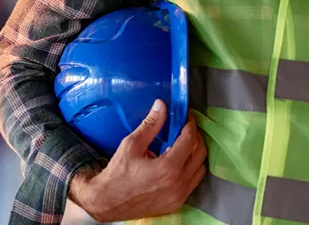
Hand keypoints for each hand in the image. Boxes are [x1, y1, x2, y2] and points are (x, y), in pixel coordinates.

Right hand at [69, 100, 206, 222]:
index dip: (189, 125)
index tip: (186, 117)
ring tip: (183, 144)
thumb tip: (161, 106)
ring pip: (200, 168)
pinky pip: (193, 182)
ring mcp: (180, 195)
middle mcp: (178, 183)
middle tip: (185, 128)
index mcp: (168, 167)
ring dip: (195, 153)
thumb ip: (150, 125)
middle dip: (195, 137)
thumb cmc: (117, 174)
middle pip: (200, 153)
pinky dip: (191, 169)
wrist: (108, 202)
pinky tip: (178, 162)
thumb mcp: (131, 145)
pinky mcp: (177, 203)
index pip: (189, 140)